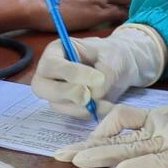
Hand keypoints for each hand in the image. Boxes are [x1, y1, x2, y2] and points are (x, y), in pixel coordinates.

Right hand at [31, 23, 166, 116]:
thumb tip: (94, 93)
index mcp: (56, 51)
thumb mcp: (113, 57)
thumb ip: (104, 72)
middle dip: (68, 94)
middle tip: (90, 97)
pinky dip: (91, 114)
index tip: (97, 78)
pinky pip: (72, 116)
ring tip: (108, 101)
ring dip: (83, 107)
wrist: (123, 66)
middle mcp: (50, 72)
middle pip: (44, 88)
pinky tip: (107, 107)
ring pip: (58, 105)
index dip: (71, 74)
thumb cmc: (115, 54)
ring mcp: (56, 92)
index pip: (53, 65)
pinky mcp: (68, 107)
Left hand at [55, 88, 167, 167]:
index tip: (85, 141)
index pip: (121, 117)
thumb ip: (163, 125)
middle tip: (59, 156)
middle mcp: (157, 127)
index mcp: (157, 117)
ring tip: (75, 162)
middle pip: (113, 136)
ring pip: (128, 148)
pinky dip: (139, 165)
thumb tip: (143, 136)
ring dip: (100, 155)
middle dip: (84, 146)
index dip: (101, 128)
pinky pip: (157, 160)